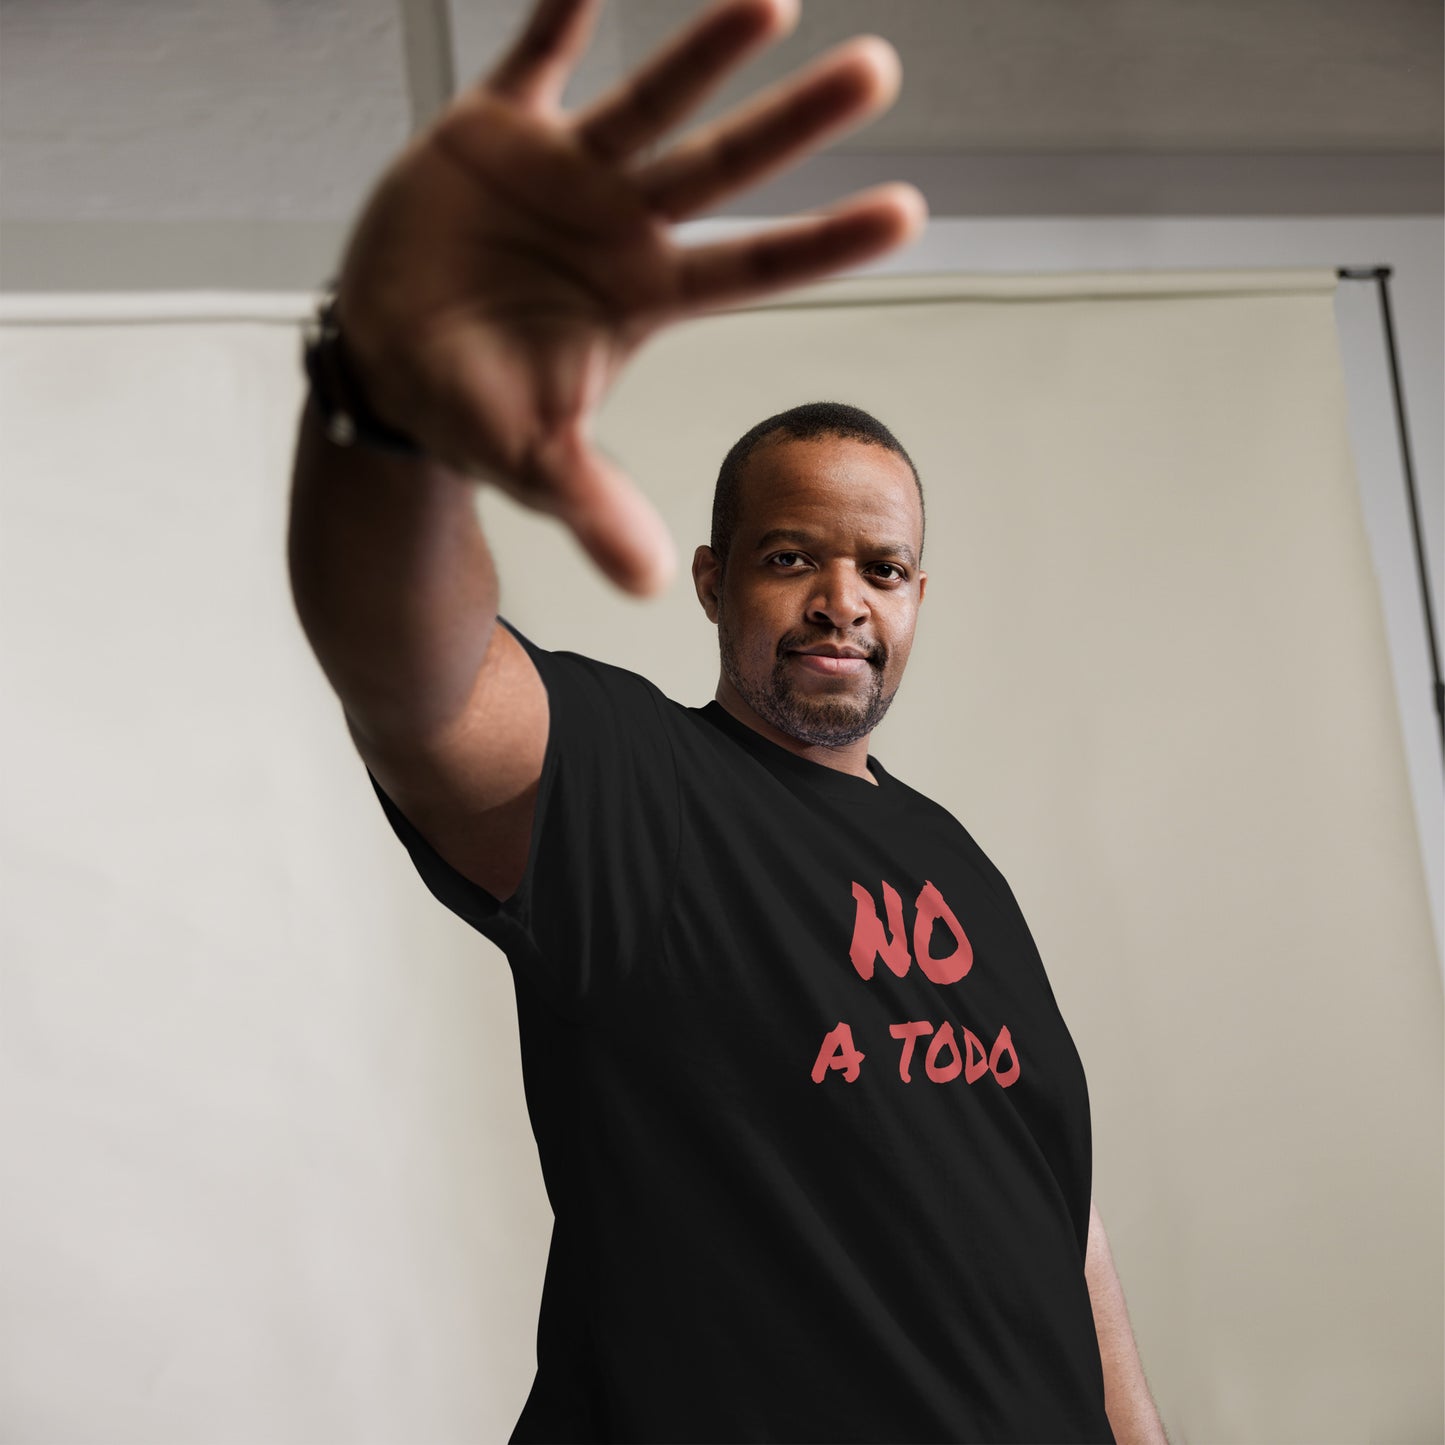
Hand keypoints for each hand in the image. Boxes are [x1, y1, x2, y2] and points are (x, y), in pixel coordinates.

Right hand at [332, 0, 926, 595]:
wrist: (388, 360)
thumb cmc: (473, 409)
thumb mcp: (533, 463)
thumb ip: (594, 507)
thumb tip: (650, 584)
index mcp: (643, 297)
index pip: (753, 268)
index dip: (826, 243)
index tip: (909, 213)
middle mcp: (620, 226)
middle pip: (723, 168)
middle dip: (795, 123)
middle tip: (879, 73)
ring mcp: (563, 173)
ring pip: (649, 100)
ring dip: (706, 51)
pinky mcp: (493, 131)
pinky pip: (534, 56)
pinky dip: (561, 11)